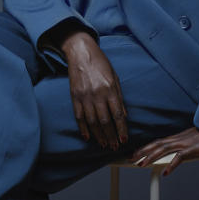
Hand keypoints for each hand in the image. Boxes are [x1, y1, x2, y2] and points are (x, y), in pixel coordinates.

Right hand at [59, 31, 128, 150]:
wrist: (81, 52)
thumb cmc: (101, 63)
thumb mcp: (114, 77)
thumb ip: (119, 97)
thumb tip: (124, 116)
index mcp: (110, 89)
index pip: (118, 114)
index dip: (121, 129)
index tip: (124, 139)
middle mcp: (97, 94)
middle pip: (105, 121)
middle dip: (111, 136)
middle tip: (114, 146)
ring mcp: (84, 96)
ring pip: (92, 122)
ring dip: (99, 135)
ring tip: (104, 144)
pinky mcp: (74, 97)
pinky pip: (79, 116)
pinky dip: (83, 128)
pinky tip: (88, 137)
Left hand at [129, 126, 198, 176]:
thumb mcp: (191, 140)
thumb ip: (182, 145)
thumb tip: (176, 152)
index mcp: (176, 138)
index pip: (156, 142)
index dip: (144, 148)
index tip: (134, 153)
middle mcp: (177, 140)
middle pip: (156, 145)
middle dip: (142, 152)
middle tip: (130, 159)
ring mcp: (184, 144)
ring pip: (163, 150)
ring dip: (151, 157)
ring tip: (141, 165)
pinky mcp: (192, 149)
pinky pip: (180, 157)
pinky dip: (172, 164)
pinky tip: (166, 172)